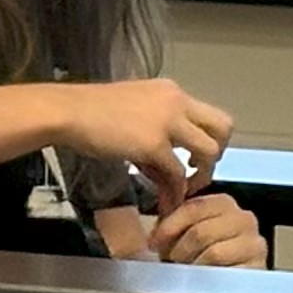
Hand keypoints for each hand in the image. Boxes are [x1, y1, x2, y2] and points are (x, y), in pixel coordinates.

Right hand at [54, 78, 234, 210]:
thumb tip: (165, 169)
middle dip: (217, 154)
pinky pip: (178, 173)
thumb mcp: (133, 113)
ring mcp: (167, 122)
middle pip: (222, 127)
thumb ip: (155, 134)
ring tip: (183, 190)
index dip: (206, 139)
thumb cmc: (91, 111)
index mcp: (170, 92)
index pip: (207, 114)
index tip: (192, 158)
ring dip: (202, 175)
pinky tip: (166, 201)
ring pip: (209, 151)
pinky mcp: (154, 144)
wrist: (69, 111)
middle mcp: (176, 102)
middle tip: (197, 170)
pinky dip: (175, 191)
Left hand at [146, 191, 267, 268]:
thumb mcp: (182, 230)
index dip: (169, 226)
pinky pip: (227, 274)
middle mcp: (244, 219)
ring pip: (214, 253)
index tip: (155, 241)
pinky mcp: (258, 269)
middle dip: (179, 249)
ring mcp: (254, 244)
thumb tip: (157, 217)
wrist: (220, 286)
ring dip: (193, 265)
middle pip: (200, 232)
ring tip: (187, 269)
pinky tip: (202, 280)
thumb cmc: (197, 254)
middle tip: (171, 260)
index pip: (193, 207)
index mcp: (224, 203)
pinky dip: (209, 278)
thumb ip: (173, 217)